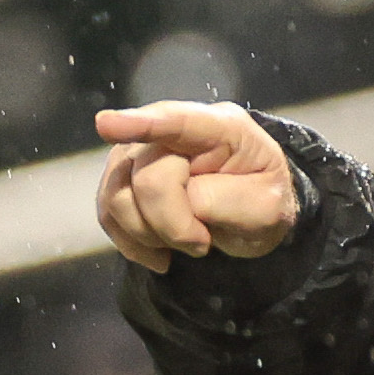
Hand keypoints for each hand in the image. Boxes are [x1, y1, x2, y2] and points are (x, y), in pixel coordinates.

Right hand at [93, 102, 298, 273]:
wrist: (252, 214)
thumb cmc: (262, 202)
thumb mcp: (267, 208)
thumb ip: (226, 200)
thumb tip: (184, 199)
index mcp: (221, 128)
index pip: (177, 122)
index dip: (142, 124)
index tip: (107, 125)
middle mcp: (173, 132)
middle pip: (147, 177)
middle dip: (173, 225)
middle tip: (204, 241)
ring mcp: (141, 151)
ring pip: (118, 196)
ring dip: (150, 234)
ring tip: (187, 241)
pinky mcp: (122, 178)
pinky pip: (108, 212)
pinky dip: (132, 241)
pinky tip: (160, 252)